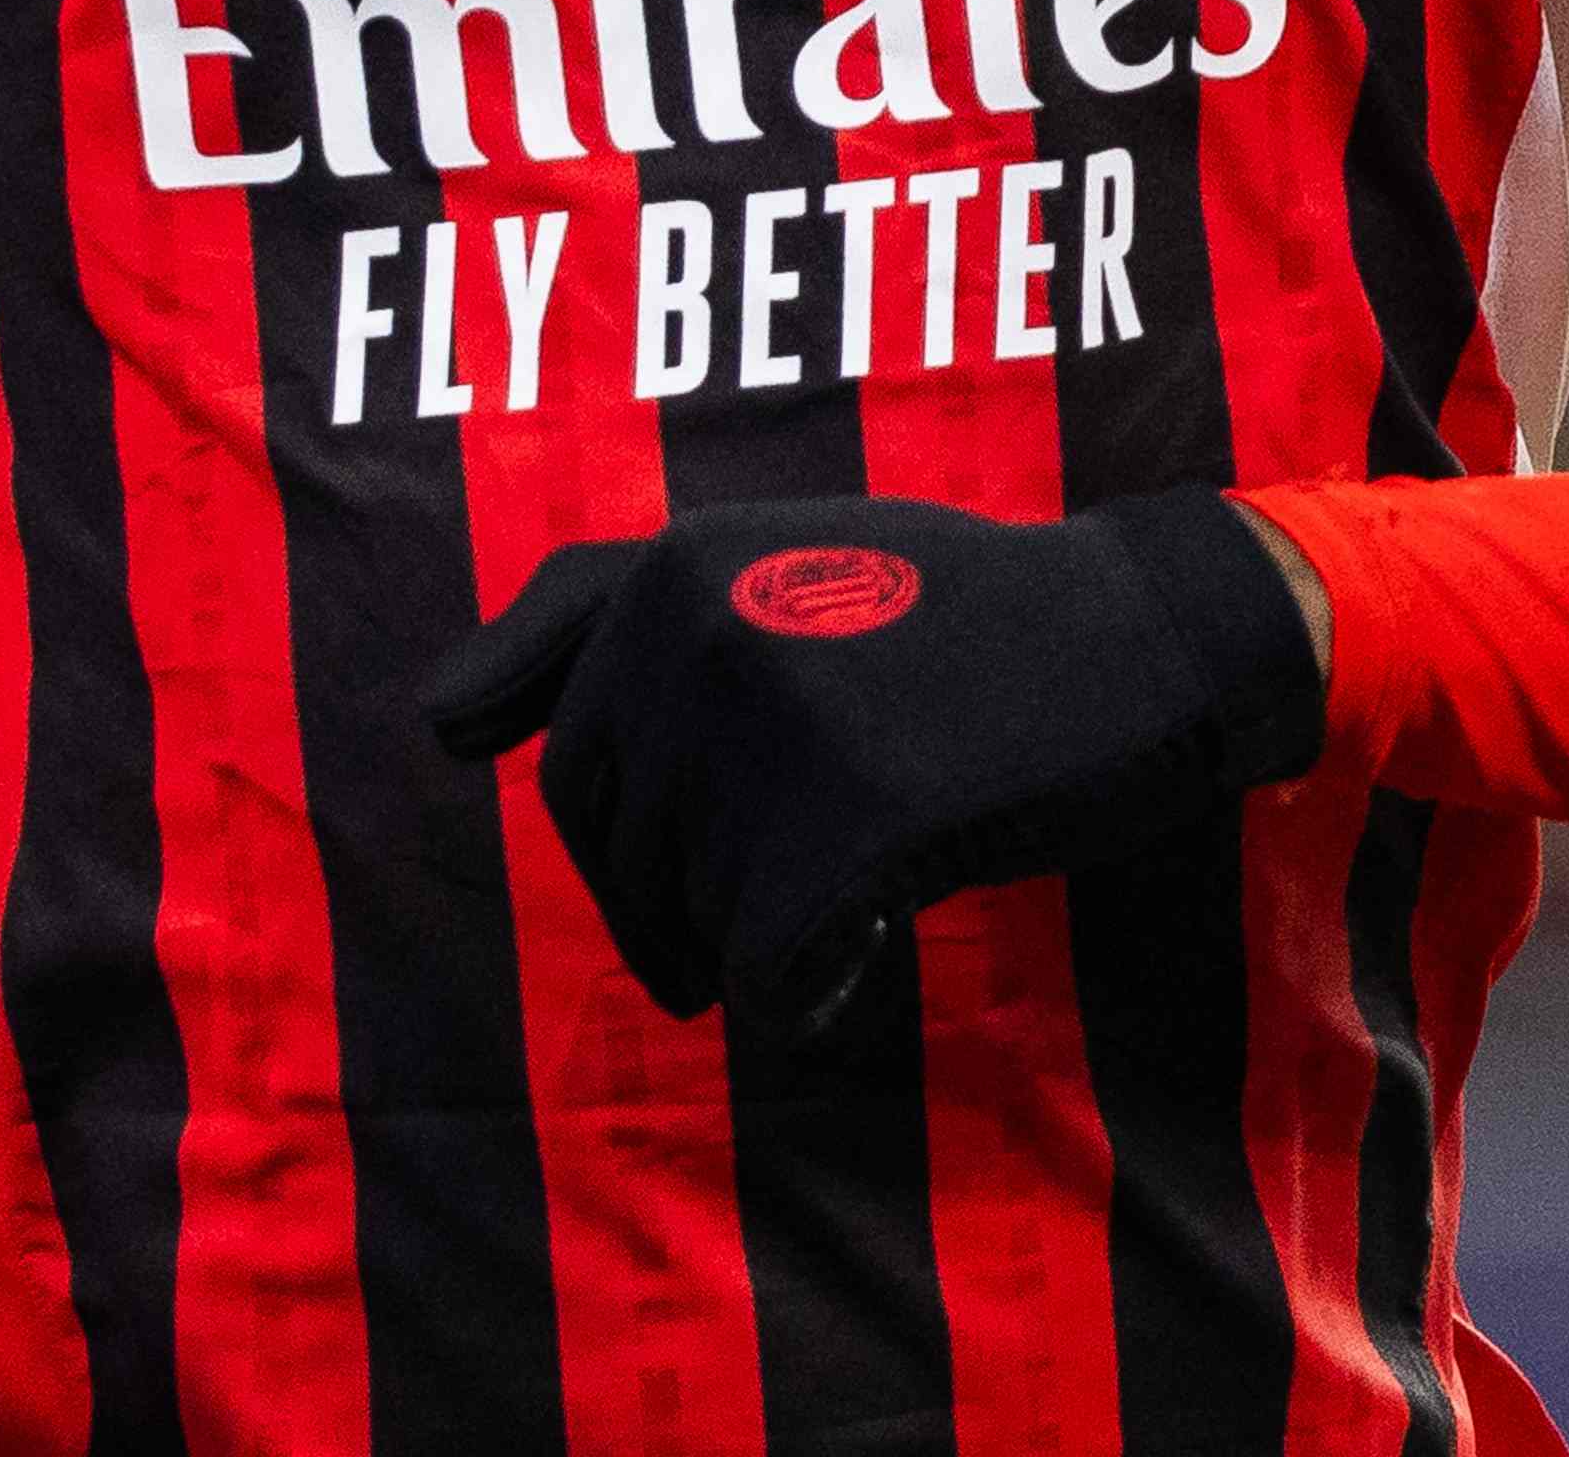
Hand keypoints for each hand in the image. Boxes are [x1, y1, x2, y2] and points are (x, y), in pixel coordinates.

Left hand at [422, 488, 1327, 1040]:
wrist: (1139, 636)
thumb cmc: (952, 615)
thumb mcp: (768, 567)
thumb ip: (602, 627)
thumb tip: (430, 726)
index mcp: (666, 570)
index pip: (564, 754)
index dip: (616, 833)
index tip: (682, 849)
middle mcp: (692, 631)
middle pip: (617, 854)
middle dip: (680, 910)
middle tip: (782, 905)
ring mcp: (766, 722)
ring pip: (696, 923)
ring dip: (766, 944)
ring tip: (867, 884)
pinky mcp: (845, 820)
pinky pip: (772, 985)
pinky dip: (818, 1001)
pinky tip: (880, 953)